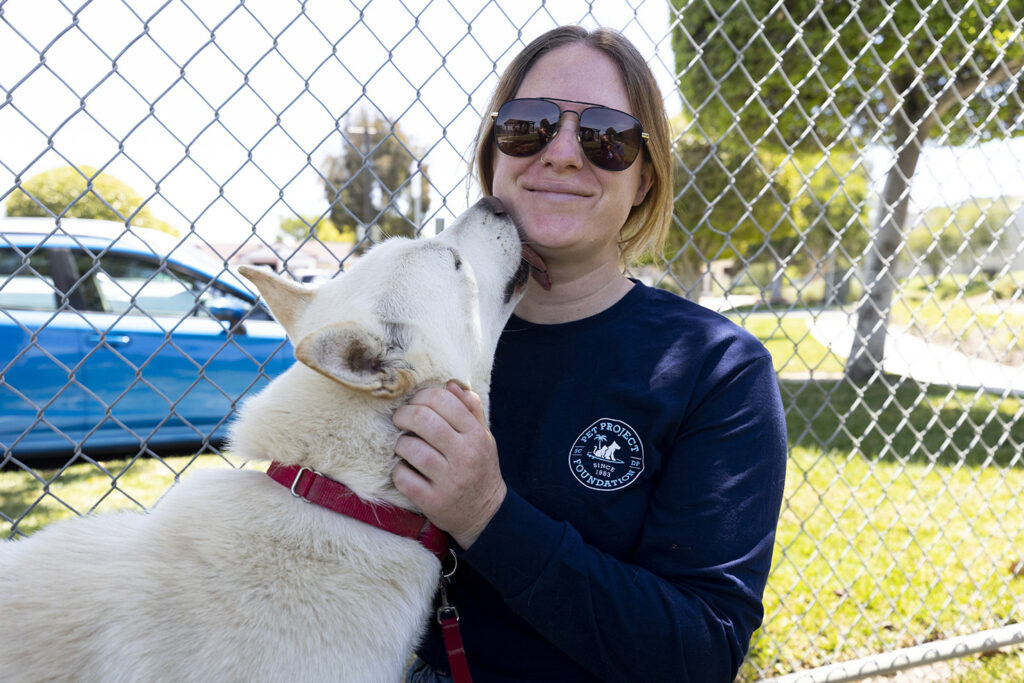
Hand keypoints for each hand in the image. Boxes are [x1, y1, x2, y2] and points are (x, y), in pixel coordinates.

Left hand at [392, 381, 506, 549]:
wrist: (485, 514)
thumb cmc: (480, 469)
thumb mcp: (484, 437)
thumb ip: (470, 410)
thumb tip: (450, 384)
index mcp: (476, 435)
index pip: (444, 401)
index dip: (421, 396)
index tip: (414, 403)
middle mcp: (464, 455)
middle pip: (424, 420)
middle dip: (403, 414)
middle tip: (399, 418)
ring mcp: (448, 480)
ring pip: (410, 448)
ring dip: (400, 443)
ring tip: (403, 446)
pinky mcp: (433, 501)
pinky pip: (403, 477)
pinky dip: (398, 470)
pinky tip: (404, 469)